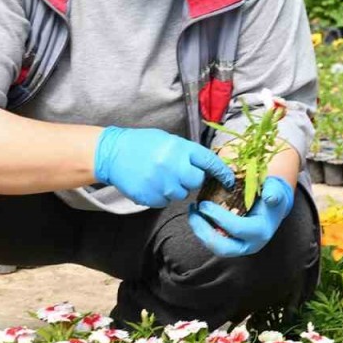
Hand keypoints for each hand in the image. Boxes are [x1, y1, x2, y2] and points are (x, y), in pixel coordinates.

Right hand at [93, 127, 233, 207]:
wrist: (113, 153)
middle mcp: (173, 166)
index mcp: (180, 148)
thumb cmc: (142, 144)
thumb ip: (187, 153)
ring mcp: (162, 184)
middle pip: (196, 181)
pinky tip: (152, 183)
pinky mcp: (151, 197)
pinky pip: (166, 202)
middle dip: (191, 178)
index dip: (222, 172)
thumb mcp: (168, 141)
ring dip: (175, 188)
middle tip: (178, 171)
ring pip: (181, 194)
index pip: (209, 162)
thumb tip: (206, 166)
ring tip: (160, 175)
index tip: (230, 180)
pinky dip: (162, 195)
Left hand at [187, 175, 294, 256]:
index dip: (218, 217)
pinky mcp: (231, 245)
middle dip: (204, 231)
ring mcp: (240, 248)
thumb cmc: (272, 195)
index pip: (237, 229)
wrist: (273, 207)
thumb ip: (274, 192)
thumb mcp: (276, 191)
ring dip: (200, 232)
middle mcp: (250, 245)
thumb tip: (269, 197)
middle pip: (222, 248)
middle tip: (193, 213)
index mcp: (260, 232)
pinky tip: (197, 217)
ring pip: (215, 248)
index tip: (204, 204)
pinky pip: (214, 243)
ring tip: (192, 214)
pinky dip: (203, 232)